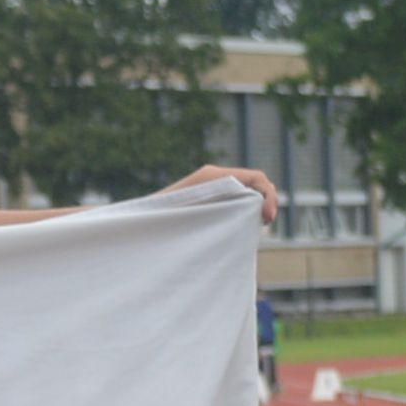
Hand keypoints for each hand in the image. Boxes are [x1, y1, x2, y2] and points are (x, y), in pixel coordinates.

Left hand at [167, 162, 284, 226]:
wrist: (137, 222)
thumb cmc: (157, 220)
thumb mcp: (186, 214)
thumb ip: (216, 209)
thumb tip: (249, 210)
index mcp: (212, 175)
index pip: (256, 177)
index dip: (268, 195)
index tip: (267, 219)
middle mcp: (214, 177)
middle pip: (255, 183)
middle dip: (266, 202)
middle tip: (265, 224)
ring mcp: (212, 188)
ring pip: (247, 193)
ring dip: (257, 208)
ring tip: (256, 227)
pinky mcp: (209, 200)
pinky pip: (236, 201)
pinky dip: (245, 212)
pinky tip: (242, 229)